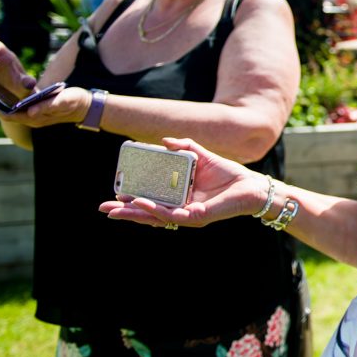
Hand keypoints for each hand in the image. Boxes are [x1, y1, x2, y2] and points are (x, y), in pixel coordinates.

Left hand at [0, 85, 91, 127]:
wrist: (87, 107)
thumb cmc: (76, 102)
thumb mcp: (64, 101)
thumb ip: (48, 106)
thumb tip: (30, 111)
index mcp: (37, 119)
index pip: (10, 115)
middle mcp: (33, 120)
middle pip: (8, 114)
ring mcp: (36, 117)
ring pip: (12, 112)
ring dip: (1, 103)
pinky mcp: (38, 112)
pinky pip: (19, 109)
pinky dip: (10, 102)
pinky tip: (6, 92)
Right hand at [99, 137, 264, 228]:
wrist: (252, 185)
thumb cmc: (229, 174)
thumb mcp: (202, 156)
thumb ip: (185, 147)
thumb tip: (165, 140)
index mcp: (180, 198)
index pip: (151, 202)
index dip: (132, 200)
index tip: (115, 195)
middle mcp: (182, 209)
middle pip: (148, 213)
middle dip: (126, 212)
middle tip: (104, 208)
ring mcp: (188, 215)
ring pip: (156, 217)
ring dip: (136, 213)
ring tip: (117, 207)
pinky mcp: (198, 217)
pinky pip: (173, 215)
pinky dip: (155, 210)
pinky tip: (142, 203)